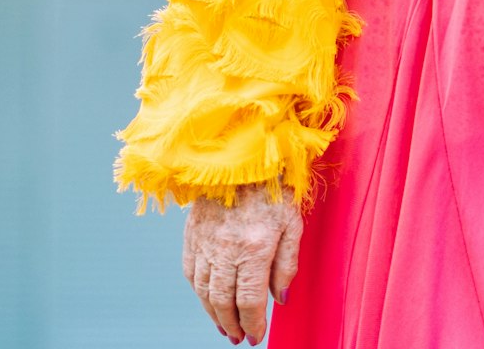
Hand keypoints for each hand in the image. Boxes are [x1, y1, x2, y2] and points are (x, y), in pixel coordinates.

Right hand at [184, 187, 303, 344]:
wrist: (242, 154)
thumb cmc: (275, 187)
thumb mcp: (293, 222)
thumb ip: (287, 263)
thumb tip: (280, 299)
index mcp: (254, 246)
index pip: (249, 299)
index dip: (253, 323)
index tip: (256, 337)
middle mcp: (225, 248)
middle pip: (223, 300)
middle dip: (231, 324)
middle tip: (239, 337)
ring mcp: (204, 242)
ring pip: (203, 291)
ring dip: (213, 314)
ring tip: (225, 326)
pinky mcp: (191, 234)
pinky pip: (190, 272)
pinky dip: (198, 292)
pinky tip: (208, 299)